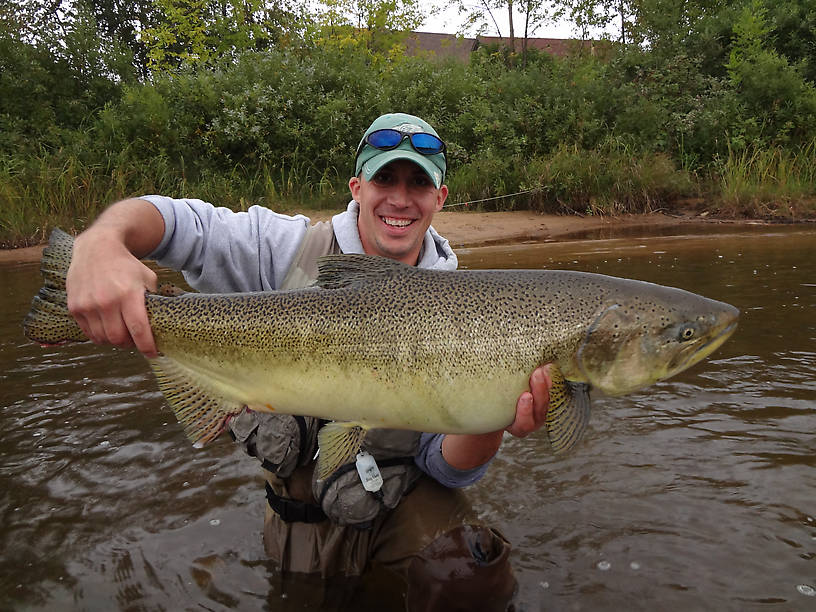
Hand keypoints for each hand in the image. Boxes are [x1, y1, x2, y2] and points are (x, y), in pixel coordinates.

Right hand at [66, 231, 158, 356]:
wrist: (97, 248)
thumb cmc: (127, 266)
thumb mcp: (148, 278)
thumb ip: (153, 301)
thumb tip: (160, 324)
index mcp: (128, 294)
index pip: (138, 330)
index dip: (147, 346)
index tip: (153, 354)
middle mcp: (106, 301)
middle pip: (119, 339)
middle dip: (130, 344)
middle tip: (135, 340)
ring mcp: (88, 305)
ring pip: (103, 339)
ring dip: (114, 341)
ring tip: (121, 332)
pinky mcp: (75, 307)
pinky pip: (89, 333)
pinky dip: (99, 335)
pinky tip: (107, 326)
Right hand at [440, 364, 552, 468]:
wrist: (491, 404)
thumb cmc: (480, 404)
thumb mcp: (473, 405)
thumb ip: (466, 400)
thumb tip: (436, 389)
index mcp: (513, 427)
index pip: (523, 424)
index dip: (525, 412)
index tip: (524, 397)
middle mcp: (528, 421)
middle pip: (539, 412)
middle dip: (540, 392)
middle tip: (536, 374)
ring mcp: (537, 410)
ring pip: (547, 400)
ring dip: (547, 383)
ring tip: (543, 366)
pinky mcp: (542, 396)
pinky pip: (550, 389)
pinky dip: (550, 378)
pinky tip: (547, 362)